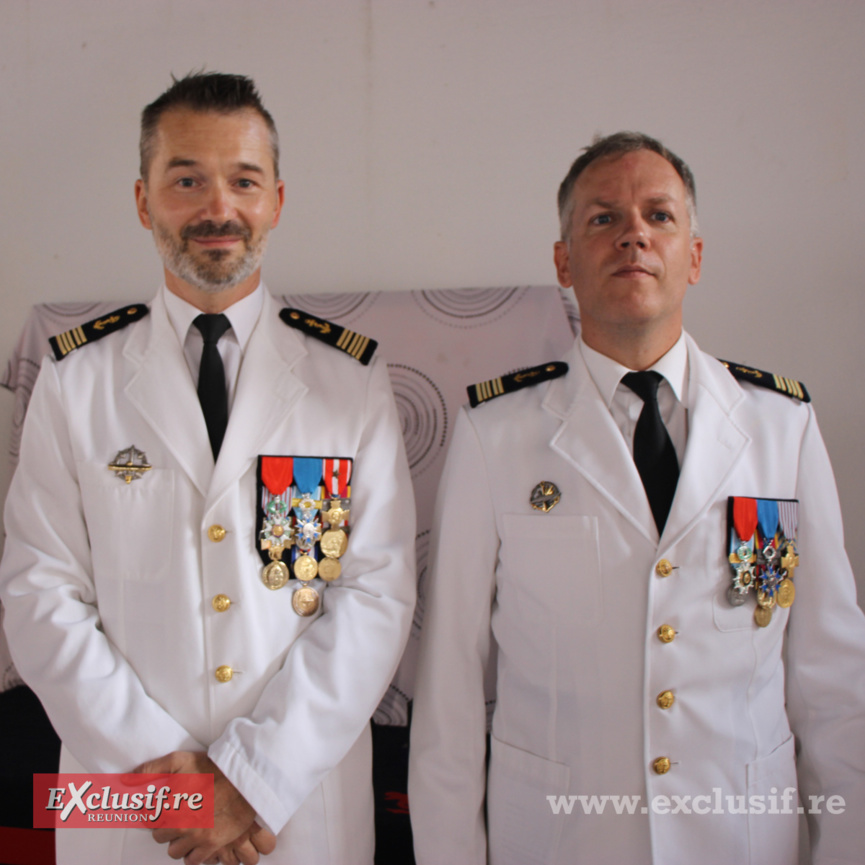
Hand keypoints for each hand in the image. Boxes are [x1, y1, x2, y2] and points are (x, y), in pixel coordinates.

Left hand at [133, 751, 263, 863]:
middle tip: (178, 815)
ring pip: (174, 851)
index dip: (156, 812)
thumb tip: (126, 779)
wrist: (244, 778)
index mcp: (170, 806)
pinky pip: (192, 860)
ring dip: (178, 841)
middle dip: (166, 827)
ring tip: (188, 828)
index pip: (149, 820)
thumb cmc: (212, 768)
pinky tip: (197, 840)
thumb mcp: (180, 760)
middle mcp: (180, 825)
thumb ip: (151, 769)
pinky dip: (192, 853)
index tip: (165, 807)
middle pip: (160, 837)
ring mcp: (196, 837)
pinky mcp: (212, 845)